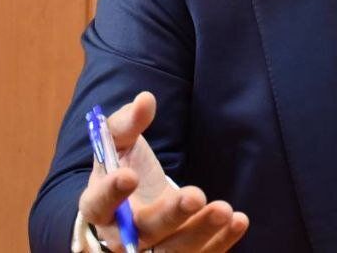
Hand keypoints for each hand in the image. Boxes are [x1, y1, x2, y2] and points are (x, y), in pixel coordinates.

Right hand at [78, 91, 248, 251]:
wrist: (134, 204)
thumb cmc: (123, 167)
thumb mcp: (119, 142)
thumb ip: (127, 121)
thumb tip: (145, 99)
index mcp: (98, 207)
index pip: (98, 205)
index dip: (111, 193)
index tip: (129, 175)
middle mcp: (121, 237)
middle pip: (143, 234)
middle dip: (171, 215)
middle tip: (195, 194)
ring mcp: (151, 250)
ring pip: (173, 251)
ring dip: (200, 232)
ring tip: (224, 210)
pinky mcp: (179, 252)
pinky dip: (221, 242)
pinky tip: (238, 220)